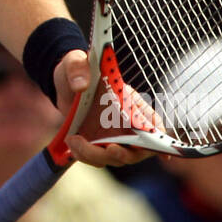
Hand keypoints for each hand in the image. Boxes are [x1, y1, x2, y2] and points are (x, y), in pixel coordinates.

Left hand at [53, 49, 155, 168]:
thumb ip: (77, 67)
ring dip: (95, 155)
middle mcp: (126, 124)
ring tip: (75, 141)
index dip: (160, 139)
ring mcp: (112, 137)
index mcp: (131, 103)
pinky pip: (96, 159)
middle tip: (109, 148)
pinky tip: (72, 144)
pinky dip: (84, 156)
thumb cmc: (75, 72)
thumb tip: (81, 85)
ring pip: (113, 158)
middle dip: (123, 153)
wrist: (61, 86)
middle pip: (135, 150)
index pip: (153, 125)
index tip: (154, 146)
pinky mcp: (97, 145)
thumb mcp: (74, 62)